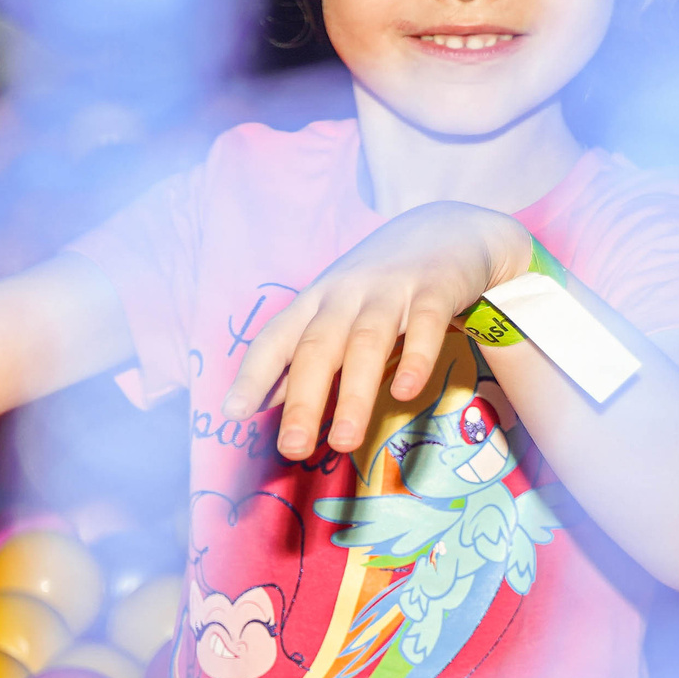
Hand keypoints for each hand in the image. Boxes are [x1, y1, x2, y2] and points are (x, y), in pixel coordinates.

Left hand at [220, 202, 532, 457]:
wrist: (445, 230)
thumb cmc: (377, 285)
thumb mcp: (332, 314)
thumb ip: (298, 358)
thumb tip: (258, 404)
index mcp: (314, 305)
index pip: (275, 340)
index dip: (253, 374)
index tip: (233, 412)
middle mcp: (344, 296)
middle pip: (317, 347)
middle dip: (302, 400)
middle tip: (293, 447)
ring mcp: (389, 291)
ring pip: (365, 342)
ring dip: (352, 394)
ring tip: (344, 441)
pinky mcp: (435, 289)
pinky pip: (424, 325)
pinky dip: (414, 358)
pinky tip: (405, 392)